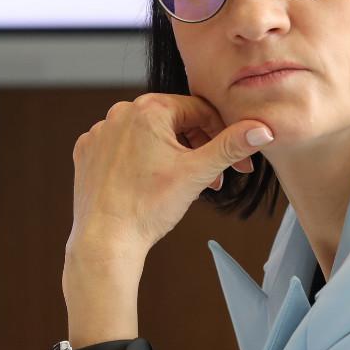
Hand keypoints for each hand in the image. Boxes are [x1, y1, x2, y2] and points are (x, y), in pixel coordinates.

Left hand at [68, 93, 272, 265]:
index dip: (223, 136)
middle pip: (173, 123)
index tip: (236, 164)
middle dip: (197, 149)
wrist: (105, 240)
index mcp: (148, 108)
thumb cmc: (148, 207)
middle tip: (213, 179)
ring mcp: (99, 132)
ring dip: (170, 155)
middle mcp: (119, 113)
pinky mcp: (87, 152)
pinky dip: (139, 161)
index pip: (199, 111)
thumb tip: (262, 129)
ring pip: (147, 136)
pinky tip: (148, 182)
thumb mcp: (198, 172)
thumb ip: (231, 146)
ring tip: (183, 185)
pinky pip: (122, 148)